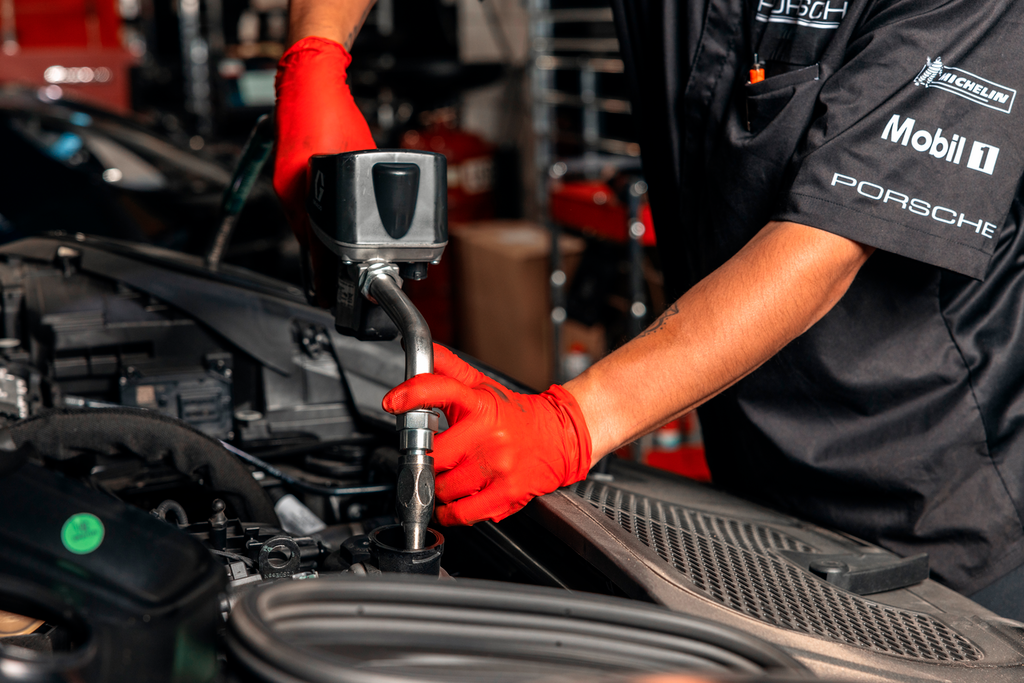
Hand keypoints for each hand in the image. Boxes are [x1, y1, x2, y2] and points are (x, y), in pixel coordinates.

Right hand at [273, 36, 374, 305]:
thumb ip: (369, 188)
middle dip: (323, 266)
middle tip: (334, 291)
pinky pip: (301, 209)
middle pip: (307, 243)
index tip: (330, 299)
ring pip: (304, 227)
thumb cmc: (334, 111)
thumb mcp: (363, 157)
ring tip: (336, 262)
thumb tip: (384, 216)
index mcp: (304, 191)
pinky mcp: (287, 176)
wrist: (310, 79)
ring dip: (320, 243)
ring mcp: (285, 184)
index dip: (325, 277)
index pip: (314, 249)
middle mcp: (290, 192)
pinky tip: (329, 223)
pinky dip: (315, 221)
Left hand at [383, 345, 593, 524]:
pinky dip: (450, 513)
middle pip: (433, 456)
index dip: (412, 394)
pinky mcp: (509, 492)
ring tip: (445, 479)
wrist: (562, 436)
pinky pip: (465, 512)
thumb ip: (449, 368)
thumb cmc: (517, 414)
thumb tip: (422, 351)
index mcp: (481, 403)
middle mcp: (490, 434)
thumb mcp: (483, 386)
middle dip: (425, 461)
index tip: (392, 402)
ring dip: (437, 488)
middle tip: (429, 459)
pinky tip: (450, 505)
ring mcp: (499, 465)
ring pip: (444, 487)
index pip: (441, 390)